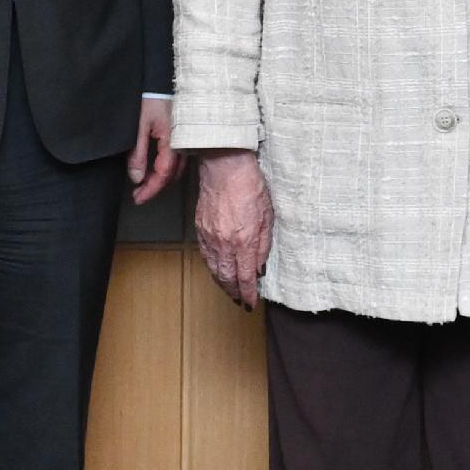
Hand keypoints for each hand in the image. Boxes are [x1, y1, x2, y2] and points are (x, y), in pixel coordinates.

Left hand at [128, 98, 178, 204]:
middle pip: (172, 174)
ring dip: (162, 179)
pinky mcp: (183, 133)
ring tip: (146, 184)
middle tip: (139, 195)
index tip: (137, 199)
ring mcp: (185, 138)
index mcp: (172, 143)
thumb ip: (138, 153)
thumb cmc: (152, 98)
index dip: (150, 190)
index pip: (163, 175)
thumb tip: (137, 178)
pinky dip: (168, 167)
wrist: (163, 76)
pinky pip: (179, 157)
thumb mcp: (139, 126)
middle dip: (155, 187)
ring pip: (177, 167)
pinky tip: (158, 167)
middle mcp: (183, 144)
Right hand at [193, 151, 274, 306]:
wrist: (224, 167)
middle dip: (234, 293)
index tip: (251, 302)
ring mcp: (210, 237)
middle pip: (227, 278)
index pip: (245, 277)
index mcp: (244, 241)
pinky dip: (213, 267)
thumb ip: (264, 245)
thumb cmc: (249, 185)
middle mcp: (225, 243)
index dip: (248, 293)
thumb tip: (260, 266)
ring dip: (223, 283)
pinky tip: (218, 270)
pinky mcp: (200, 230)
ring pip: (215, 269)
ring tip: (230, 290)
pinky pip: (206, 256)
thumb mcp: (268, 216)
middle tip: (240, 301)